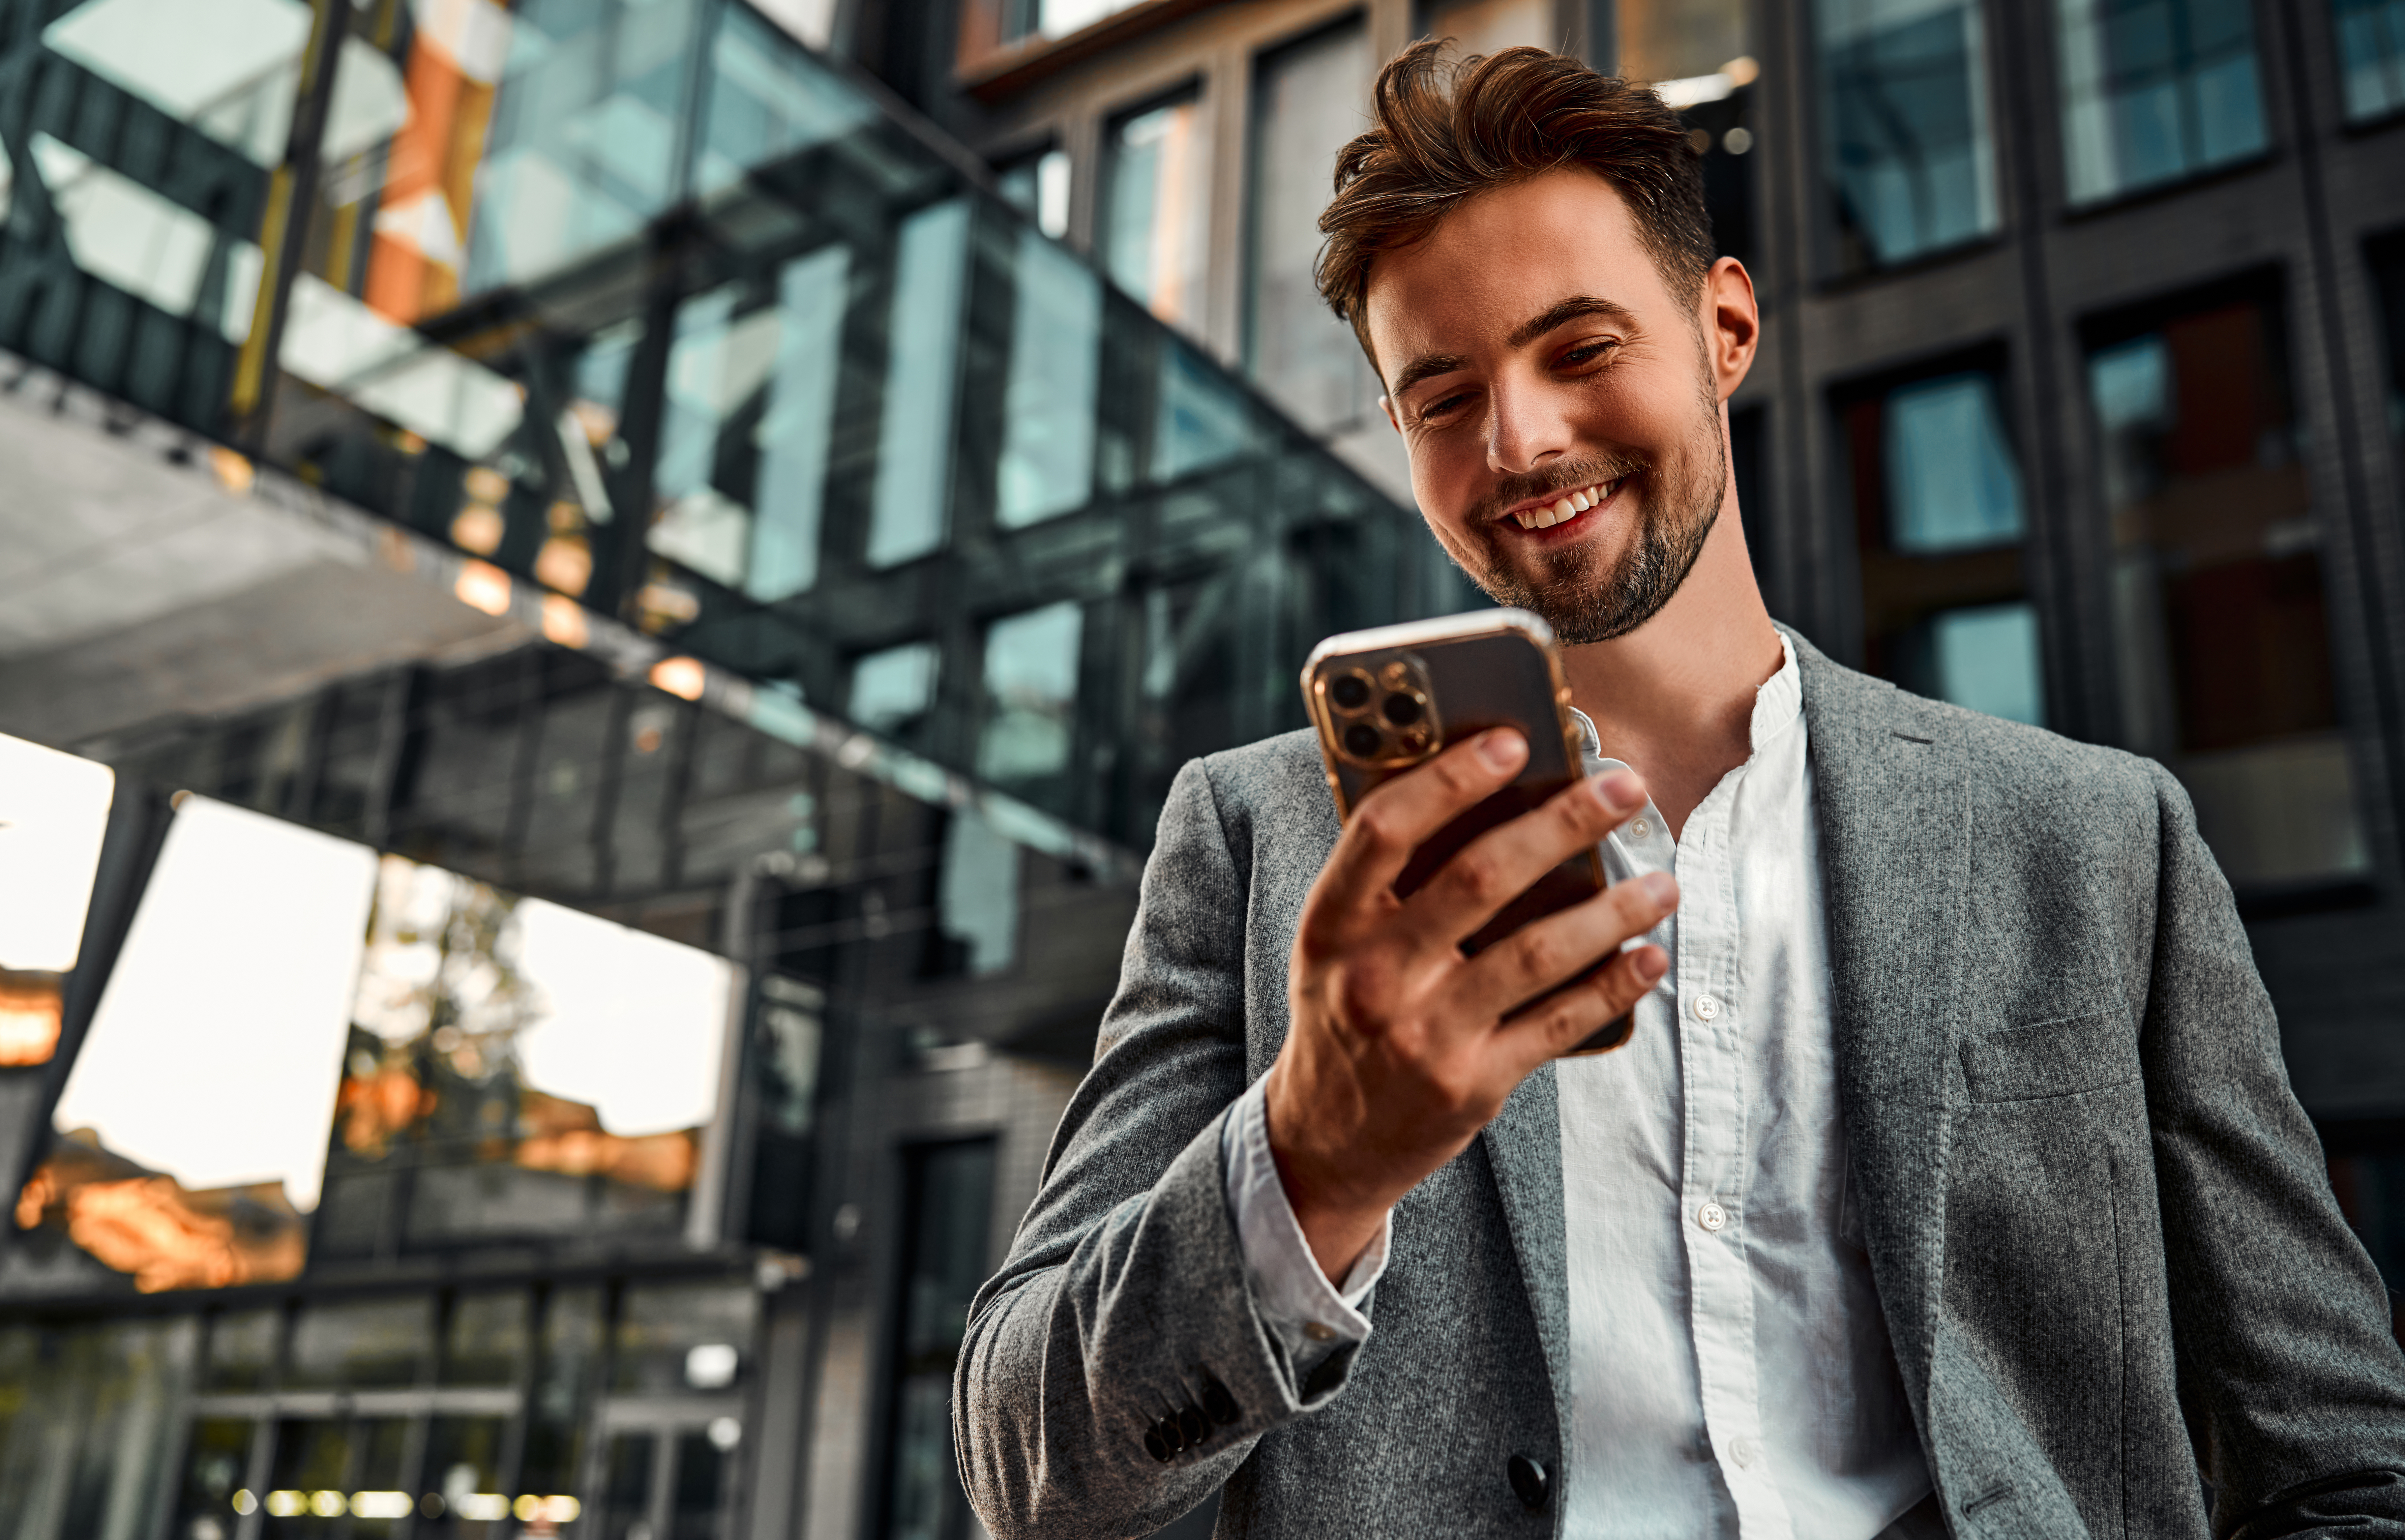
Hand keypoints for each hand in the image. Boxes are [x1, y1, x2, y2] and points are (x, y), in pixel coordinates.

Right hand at [1265, 729, 1674, 1278]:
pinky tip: (1648, 958)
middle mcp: (1373, 976)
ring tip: (1664, 882)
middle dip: (1563, 823)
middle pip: (1478, 878)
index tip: (1513, 740)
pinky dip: (1611, 987)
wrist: (1324, 1140)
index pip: (1385, 830)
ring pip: (1536, 953)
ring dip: (1612, 911)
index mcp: (1332, 924)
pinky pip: (1558, 1025)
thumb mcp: (1335, 943)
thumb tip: (1489, 796)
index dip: (1449, 778)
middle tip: (1624, 788)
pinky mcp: (1471, 1085)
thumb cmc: (1344, 1013)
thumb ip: (1388, 881)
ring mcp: (1425, 1033)